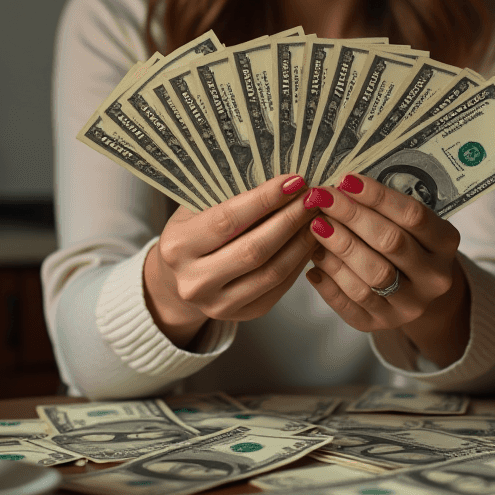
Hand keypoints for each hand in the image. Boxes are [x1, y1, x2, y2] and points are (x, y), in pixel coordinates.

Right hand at [143, 174, 316, 347]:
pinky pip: (278, 288)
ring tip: (317, 216)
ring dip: (301, 241)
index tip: (294, 181)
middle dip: (290, 219)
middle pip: (254, 249)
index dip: (265, 199)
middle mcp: (193, 281)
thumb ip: (231, 194)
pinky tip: (310, 240)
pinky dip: (299, 262)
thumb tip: (282, 179)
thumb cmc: (194, 230)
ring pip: (272, 272)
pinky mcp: (240, 315)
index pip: (228, 220)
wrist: (180, 277)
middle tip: (313, 197)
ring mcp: (216, 304)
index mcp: (177, 246)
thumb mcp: (198, 207)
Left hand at [303, 175, 469, 367]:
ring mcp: (410, 306)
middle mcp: (434, 278)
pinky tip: (314, 259)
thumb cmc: (407, 240)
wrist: (416, 287)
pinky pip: (352, 303)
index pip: (413, 215)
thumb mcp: (408, 220)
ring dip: (338, 248)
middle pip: (390, 243)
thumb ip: (383, 204)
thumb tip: (341, 185)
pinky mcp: (382, 324)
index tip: (345, 180)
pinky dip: (329, 280)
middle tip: (321, 198)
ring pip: (371, 277)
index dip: (377, 196)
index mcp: (445, 243)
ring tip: (314, 226)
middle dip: (351, 216)